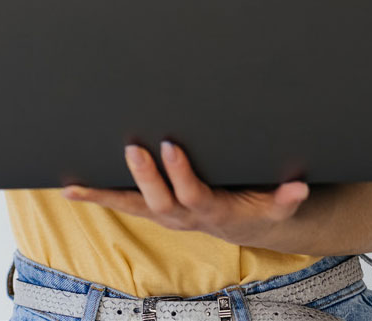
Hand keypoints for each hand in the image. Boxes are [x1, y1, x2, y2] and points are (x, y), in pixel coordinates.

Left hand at [61, 141, 309, 248]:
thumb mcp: (275, 204)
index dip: (179, 173)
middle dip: (143, 175)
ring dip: (105, 195)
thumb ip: (286, 199)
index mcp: (210, 210)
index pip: (191, 192)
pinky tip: (72, 188)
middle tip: (132, 147)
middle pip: (157, 200)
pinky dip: (97, 196)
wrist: (243, 225)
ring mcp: (163, 214)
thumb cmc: (256, 205)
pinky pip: (122, 204)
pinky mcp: (152, 208)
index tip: (170, 145)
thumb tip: (299, 188)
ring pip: (132, 205)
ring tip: (76, 186)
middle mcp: (181, 216)